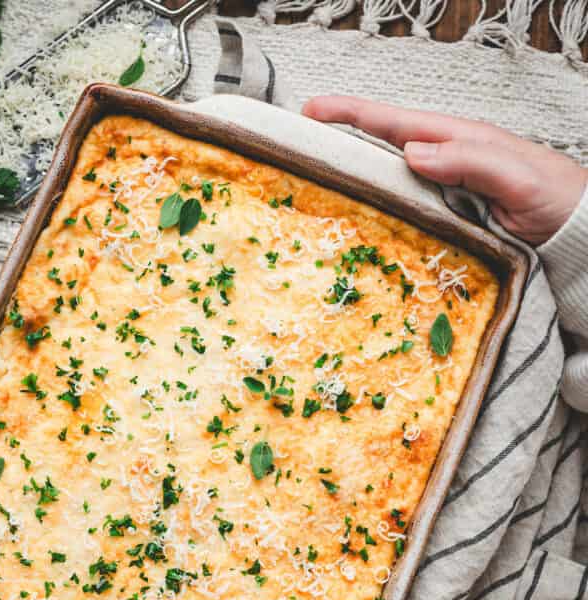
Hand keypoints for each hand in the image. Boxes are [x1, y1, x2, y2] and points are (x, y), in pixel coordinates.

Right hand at [302, 96, 587, 245]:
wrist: (575, 231)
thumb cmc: (553, 196)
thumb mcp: (515, 175)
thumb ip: (468, 161)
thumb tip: (412, 152)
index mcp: (456, 142)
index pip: (394, 123)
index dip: (351, 115)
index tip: (311, 111)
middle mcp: (442, 163)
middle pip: (380, 149)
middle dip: (338, 144)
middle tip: (296, 149)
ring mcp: (441, 192)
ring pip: (386, 183)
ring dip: (351, 183)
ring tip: (312, 186)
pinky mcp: (444, 220)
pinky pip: (402, 214)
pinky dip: (375, 215)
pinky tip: (356, 224)